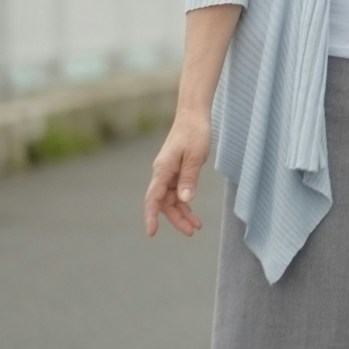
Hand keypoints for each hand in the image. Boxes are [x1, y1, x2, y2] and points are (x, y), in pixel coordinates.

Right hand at [144, 113, 210, 237]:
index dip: (152, 216)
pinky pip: (177, 193)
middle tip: (191, 232)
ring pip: (171, 200)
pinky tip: (193, 213)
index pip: (153, 198)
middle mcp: (162, 174)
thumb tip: (184, 200)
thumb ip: (189, 178)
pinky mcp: (176, 172)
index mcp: (162, 170)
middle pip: (164, 203)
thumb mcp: (195, 156)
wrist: (193, 115)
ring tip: (196, 226)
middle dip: (176, 219)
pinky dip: (185, 203)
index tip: (151, 232)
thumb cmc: (194, 132)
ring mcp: (168, 173)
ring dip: (182, 213)